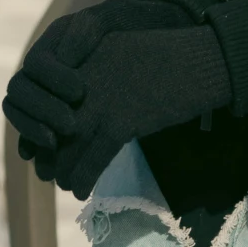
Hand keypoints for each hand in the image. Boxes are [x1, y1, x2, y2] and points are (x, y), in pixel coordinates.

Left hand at [3, 0, 231, 201]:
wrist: (202, 58)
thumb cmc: (169, 57)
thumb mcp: (121, 55)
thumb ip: (96, 75)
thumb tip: (78, 108)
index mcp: (81, 62)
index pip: (47, 104)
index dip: (44, 131)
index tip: (48, 149)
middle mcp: (82, 81)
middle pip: (51, 128)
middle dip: (51, 156)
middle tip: (51, 173)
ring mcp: (99, 101)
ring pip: (66, 150)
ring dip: (64, 173)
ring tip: (68, 185)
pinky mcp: (120, 122)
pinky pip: (90, 162)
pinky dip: (83, 180)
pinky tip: (82, 190)